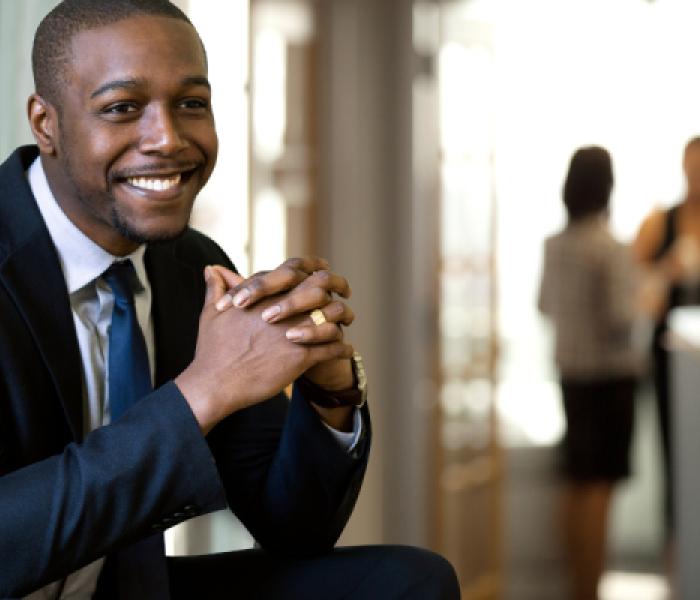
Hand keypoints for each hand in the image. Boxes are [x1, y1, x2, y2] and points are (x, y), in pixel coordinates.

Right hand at [175, 266, 353, 434]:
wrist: (215, 384)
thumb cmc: (212, 351)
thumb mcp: (211, 314)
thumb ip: (217, 289)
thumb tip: (211, 269)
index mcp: (264, 297)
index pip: (295, 271)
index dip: (313, 268)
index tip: (323, 270)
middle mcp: (282, 310)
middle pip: (320, 288)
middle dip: (336, 287)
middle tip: (345, 292)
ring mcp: (293, 333)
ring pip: (331, 317)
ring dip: (342, 319)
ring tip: (347, 324)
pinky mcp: (300, 358)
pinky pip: (332, 349)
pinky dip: (343, 349)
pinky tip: (346, 350)